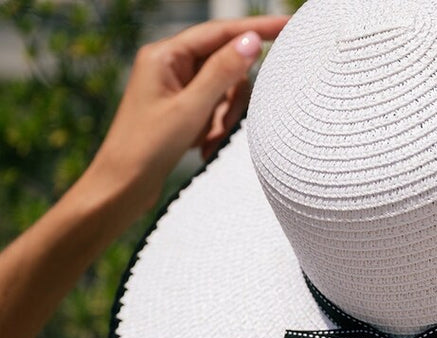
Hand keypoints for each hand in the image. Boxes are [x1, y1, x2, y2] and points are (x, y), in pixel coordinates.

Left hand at [85, 16, 289, 213]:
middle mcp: (169, 65)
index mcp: (164, 55)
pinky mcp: (180, 108)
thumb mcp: (191, 109)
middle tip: (223, 125)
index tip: (287, 25)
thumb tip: (251, 41)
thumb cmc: (146, 147)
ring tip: (207, 141)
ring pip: (223, 90)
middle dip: (232, 98)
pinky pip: (214, 109)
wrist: (122, 186)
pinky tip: (203, 147)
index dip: (255, 28)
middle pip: (224, 65)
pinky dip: (216, 128)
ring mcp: (175, 87)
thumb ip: (222, 72)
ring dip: (224, 117)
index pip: (219, 33)